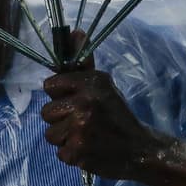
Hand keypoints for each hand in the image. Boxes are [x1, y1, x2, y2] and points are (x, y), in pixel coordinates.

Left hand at [40, 45, 162, 179]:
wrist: (139, 149)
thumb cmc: (117, 114)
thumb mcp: (104, 85)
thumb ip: (84, 63)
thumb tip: (76, 31)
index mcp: (90, 83)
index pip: (50, 86)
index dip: (60, 95)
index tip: (73, 101)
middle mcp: (83, 103)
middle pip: (46, 112)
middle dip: (60, 119)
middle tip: (80, 121)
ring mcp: (79, 129)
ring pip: (50, 134)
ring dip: (65, 137)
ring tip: (84, 136)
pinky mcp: (77, 152)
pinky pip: (59, 151)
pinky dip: (72, 153)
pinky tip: (88, 149)